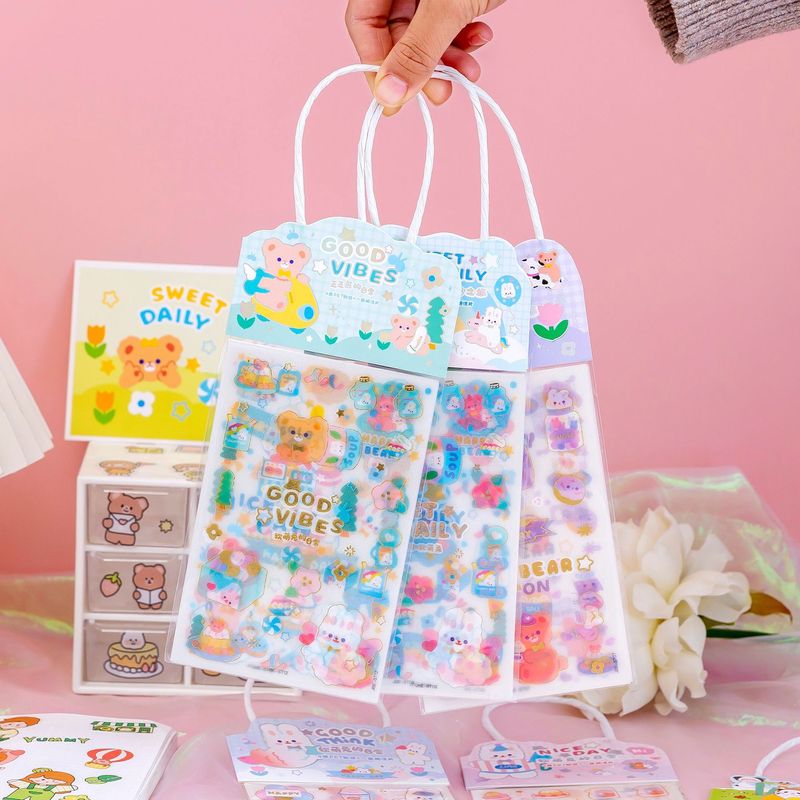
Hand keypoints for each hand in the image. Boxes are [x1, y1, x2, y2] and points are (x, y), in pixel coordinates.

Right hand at [345, 0, 505, 111]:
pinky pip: (448, 22)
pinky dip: (464, 38)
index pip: (363, 24)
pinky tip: (481, 38)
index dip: (376, 65)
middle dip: (422, 66)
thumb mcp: (447, 5)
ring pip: (424, 33)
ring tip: (470, 73)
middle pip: (395, 33)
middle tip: (442, 92)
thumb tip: (389, 95)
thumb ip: (417, 50)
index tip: (395, 100)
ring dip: (447, 59)